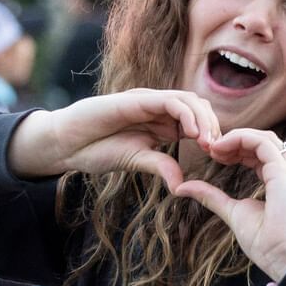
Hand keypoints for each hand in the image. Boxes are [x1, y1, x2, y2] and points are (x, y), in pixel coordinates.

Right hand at [7, 88, 219, 189]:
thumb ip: (160, 166)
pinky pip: (169, 101)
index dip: (211, 135)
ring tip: (208, 143)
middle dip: (213, 126)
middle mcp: (157, 108)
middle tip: (218, 151)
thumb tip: (182, 186)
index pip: (196, 121)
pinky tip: (193, 134)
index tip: (219, 157)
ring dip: (204, 120)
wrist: (66, 143)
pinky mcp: (136, 98)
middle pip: (198, 107)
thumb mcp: (136, 161)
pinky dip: (186, 115)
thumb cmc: (97, 150)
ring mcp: (147, 100)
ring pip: (188, 100)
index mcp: (160, 122)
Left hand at [174, 129, 285, 280]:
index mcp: (282, 183)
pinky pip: (263, 144)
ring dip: (237, 138)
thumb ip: (212, 197)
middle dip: (236, 141)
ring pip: (264, 139)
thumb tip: (183, 188)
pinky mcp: (285, 173)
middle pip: (263, 142)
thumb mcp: (232, 213)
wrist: (284, 259)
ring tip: (215, 147)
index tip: (215, 155)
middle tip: (211, 148)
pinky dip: (241, 139)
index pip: (261, 154)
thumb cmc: (266, 244)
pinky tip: (222, 148)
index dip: (237, 149)